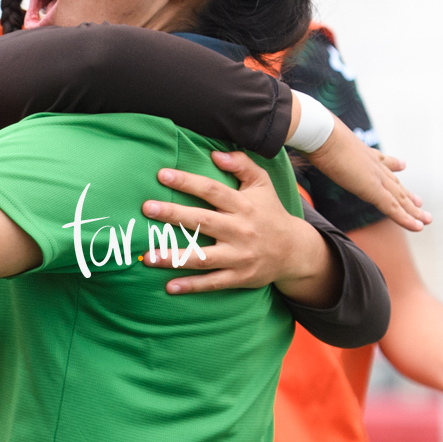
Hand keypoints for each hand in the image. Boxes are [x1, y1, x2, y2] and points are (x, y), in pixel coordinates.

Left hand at [141, 151, 336, 302]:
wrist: (295, 251)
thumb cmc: (270, 213)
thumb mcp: (262, 184)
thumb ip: (242, 164)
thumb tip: (216, 154)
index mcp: (243, 205)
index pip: (212, 191)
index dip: (187, 182)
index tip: (162, 175)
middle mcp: (240, 230)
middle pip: (203, 221)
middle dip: (174, 215)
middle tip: (147, 208)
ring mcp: (240, 256)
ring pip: (203, 257)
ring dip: (174, 257)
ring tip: (147, 257)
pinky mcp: (240, 277)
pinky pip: (213, 283)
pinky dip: (192, 286)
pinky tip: (169, 287)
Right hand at [306, 120, 428, 231]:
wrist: (321, 134)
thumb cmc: (315, 135)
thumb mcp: (318, 141)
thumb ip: (316, 145)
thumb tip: (303, 137)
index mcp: (361, 153)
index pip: (381, 162)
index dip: (392, 165)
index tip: (402, 166)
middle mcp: (373, 164)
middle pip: (394, 183)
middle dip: (406, 194)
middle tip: (419, 202)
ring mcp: (375, 177)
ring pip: (399, 198)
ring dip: (413, 210)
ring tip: (425, 219)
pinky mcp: (373, 189)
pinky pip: (393, 208)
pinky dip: (406, 218)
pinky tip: (417, 227)